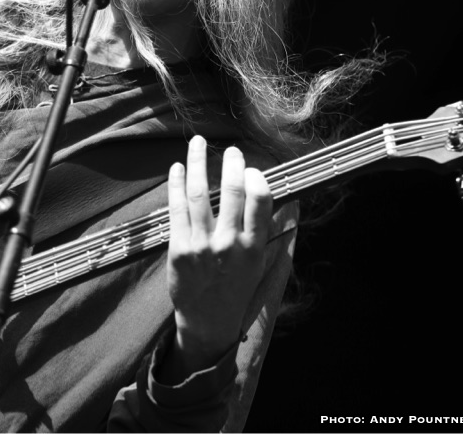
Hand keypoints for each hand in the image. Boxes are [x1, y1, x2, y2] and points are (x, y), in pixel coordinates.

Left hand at [163, 136, 276, 378]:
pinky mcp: (178, 248)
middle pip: (232, 192)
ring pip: (199, 193)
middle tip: (231, 150)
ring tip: (197, 142)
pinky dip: (177, 183)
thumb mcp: (260, 263)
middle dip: (231, 164)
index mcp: (253, 247)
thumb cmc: (236, 288)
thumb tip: (286, 200)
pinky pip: (176, 208)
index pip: (260, 202)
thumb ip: (267, 230)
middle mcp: (228, 245)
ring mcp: (201, 246)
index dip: (256, 178)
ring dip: (198, 161)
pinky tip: (178, 167)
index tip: (252, 168)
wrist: (207, 320)